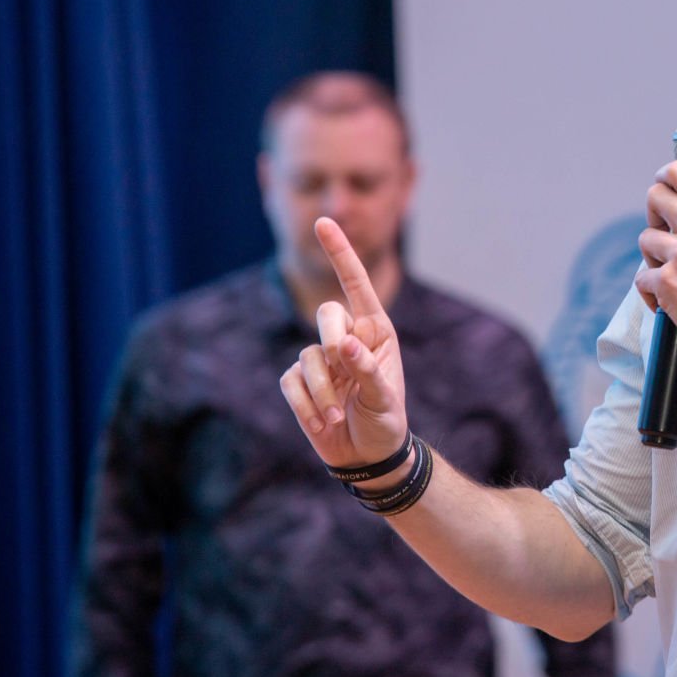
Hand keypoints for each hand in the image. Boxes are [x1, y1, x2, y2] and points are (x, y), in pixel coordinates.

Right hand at [279, 216, 408, 469]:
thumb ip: (367, 369)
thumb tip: (342, 344)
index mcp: (376, 330)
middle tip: (343, 367)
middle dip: (331, 339)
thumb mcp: (385, 398)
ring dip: (322, 390)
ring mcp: (320, 359)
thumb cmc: (385, 421)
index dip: (340, 252)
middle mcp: (347, 337)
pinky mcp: (299, 382)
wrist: (367, 455)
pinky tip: (322, 421)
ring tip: (338, 415)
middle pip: (326, 314)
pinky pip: (290, 382)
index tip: (324, 221)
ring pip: (306, 355)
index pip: (356, 284)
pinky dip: (306, 404)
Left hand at [635, 156, 676, 364]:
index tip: (666, 188)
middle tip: (666, 231)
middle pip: (654, 196)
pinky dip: (652, 290)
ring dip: (654, 255)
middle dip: (655, 215)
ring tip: (673, 270)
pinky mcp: (667, 283)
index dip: (665, 177)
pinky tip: (670, 297)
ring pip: (645, 238)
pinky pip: (642, 276)